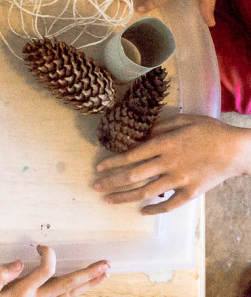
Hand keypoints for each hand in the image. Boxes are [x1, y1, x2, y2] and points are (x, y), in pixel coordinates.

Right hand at [0, 245, 108, 296]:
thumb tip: (18, 262)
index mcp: (24, 291)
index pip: (46, 271)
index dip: (48, 255)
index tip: (40, 247)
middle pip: (68, 285)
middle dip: (87, 274)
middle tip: (105, 264)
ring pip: (71, 294)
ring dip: (89, 283)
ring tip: (105, 273)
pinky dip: (79, 293)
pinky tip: (88, 286)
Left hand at [94, 115, 250, 214]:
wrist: (237, 149)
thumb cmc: (210, 131)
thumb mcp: (183, 120)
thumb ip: (160, 126)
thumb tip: (142, 132)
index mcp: (164, 144)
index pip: (131, 156)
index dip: (112, 163)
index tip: (98, 168)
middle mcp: (167, 163)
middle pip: (133, 175)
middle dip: (111, 181)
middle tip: (95, 186)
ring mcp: (179, 180)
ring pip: (146, 191)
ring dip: (125, 196)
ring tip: (109, 200)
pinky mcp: (191, 192)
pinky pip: (169, 205)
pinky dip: (155, 209)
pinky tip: (142, 211)